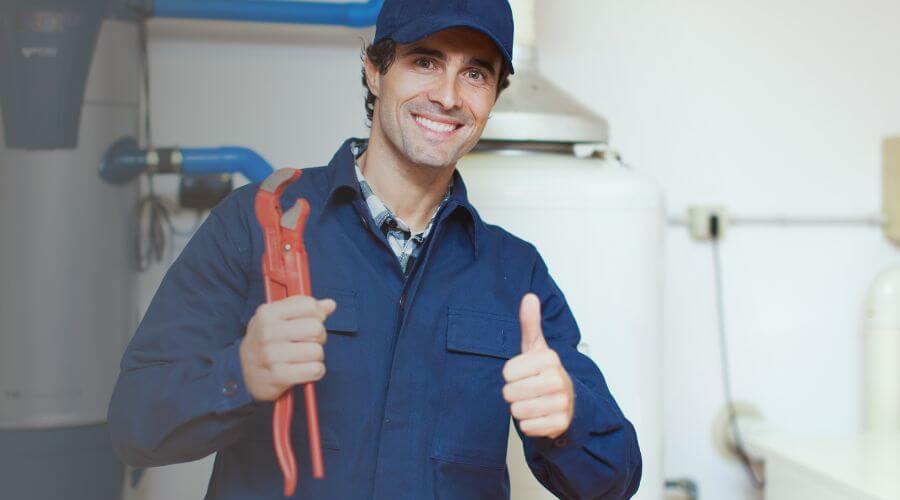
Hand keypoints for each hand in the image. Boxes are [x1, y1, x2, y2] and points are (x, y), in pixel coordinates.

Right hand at [240, 295, 335, 401]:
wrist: (244, 372)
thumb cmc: (267, 341)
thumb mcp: (277, 319)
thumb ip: (303, 309)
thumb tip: (330, 304)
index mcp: (268, 313)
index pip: (309, 305)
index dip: (317, 314)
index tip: (312, 321)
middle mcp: (267, 332)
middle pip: (316, 328)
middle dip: (319, 336)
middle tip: (309, 342)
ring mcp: (271, 355)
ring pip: (317, 351)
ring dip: (317, 356)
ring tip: (304, 357)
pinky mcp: (278, 376)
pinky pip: (315, 370)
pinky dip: (316, 371)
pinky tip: (305, 369)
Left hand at [502, 293, 574, 438]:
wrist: (569, 401)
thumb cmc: (545, 372)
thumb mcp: (536, 347)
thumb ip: (530, 323)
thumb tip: (529, 297)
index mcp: (549, 359)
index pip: (507, 371)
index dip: (511, 375)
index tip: (524, 373)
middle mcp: (558, 380)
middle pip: (509, 393)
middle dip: (514, 393)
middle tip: (528, 389)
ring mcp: (561, 403)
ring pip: (517, 411)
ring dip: (520, 409)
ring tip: (533, 401)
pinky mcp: (560, 424)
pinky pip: (527, 427)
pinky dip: (529, 424)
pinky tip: (540, 415)